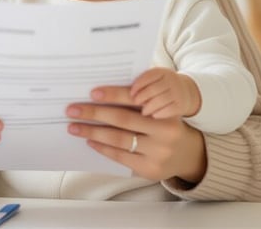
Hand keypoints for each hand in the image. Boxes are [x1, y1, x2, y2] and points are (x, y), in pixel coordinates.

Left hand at [65, 86, 206, 183]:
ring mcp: (157, 153)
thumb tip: (103, 92)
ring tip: (74, 126)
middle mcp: (164, 133)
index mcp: (166, 111)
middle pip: (122, 120)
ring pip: (118, 140)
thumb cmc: (165, 125)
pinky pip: (120, 156)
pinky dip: (103, 148)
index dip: (113, 95)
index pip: (134, 100)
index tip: (92, 93)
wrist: (187, 153)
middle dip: (94, 113)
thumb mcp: (160, 109)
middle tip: (72, 110)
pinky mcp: (149, 169)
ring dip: (93, 132)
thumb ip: (140, 100)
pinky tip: (90, 140)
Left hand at [130, 67, 200, 118]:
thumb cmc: (162, 86)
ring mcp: (177, 92)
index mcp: (161, 72)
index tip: (131, 93)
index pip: (148, 76)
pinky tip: (153, 116)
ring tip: (143, 112)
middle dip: (142, 97)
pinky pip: (169, 110)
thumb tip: (119, 89)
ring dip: (149, 107)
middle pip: (154, 89)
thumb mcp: (155, 79)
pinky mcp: (180, 104)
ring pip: (160, 100)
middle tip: (135, 103)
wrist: (186, 92)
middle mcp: (171, 80)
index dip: (138, 85)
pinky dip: (160, 113)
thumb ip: (142, 82)